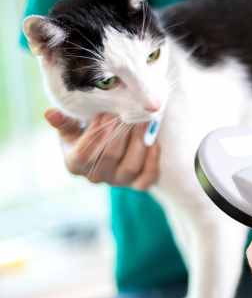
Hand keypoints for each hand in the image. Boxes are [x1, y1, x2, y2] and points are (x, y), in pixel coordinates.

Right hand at [45, 109, 159, 189]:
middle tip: (129, 113)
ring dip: (139, 143)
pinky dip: (152, 160)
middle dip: (120, 134)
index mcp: (75, 164)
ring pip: (130, 167)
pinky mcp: (137, 184)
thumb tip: (50, 114)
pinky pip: (147, 178)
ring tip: (143, 121)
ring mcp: (118, 182)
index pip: (83, 154)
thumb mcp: (72, 126)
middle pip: (110, 158)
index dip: (95, 135)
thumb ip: (64, 121)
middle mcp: (96, 177)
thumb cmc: (86, 131)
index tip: (105, 114)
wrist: (106, 143)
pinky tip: (154, 142)